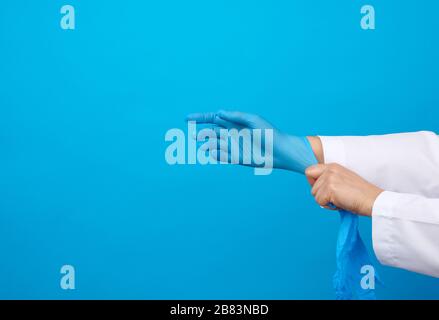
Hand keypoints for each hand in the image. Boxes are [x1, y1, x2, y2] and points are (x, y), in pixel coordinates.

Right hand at [186, 110, 318, 172]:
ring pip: (215, 144)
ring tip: (205, 147)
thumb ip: (236, 116)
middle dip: (202, 134)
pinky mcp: (237, 158)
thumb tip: (218, 113)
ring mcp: (233, 146)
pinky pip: (222, 156)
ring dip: (209, 145)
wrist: (280, 152)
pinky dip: (217, 155)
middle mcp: (232, 133)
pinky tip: (215, 153)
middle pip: (211, 132)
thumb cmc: (269, 133)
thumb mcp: (253, 120)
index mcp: (235, 122)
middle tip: (196, 136)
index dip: (200, 118)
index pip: (213, 118)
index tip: (187, 118)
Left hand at [305, 163, 382, 215]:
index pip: (310, 171)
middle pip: (311, 185)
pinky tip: (341, 203)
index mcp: (333, 166)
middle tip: (335, 197)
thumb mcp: (343, 180)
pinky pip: (319, 202)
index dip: (313, 182)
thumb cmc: (360, 194)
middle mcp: (330, 169)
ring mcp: (329, 178)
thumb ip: (330, 179)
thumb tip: (316, 188)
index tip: (323, 190)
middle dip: (320, 195)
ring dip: (325, 201)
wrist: (373, 200)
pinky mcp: (330, 188)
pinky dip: (329, 206)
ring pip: (314, 194)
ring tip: (340, 200)